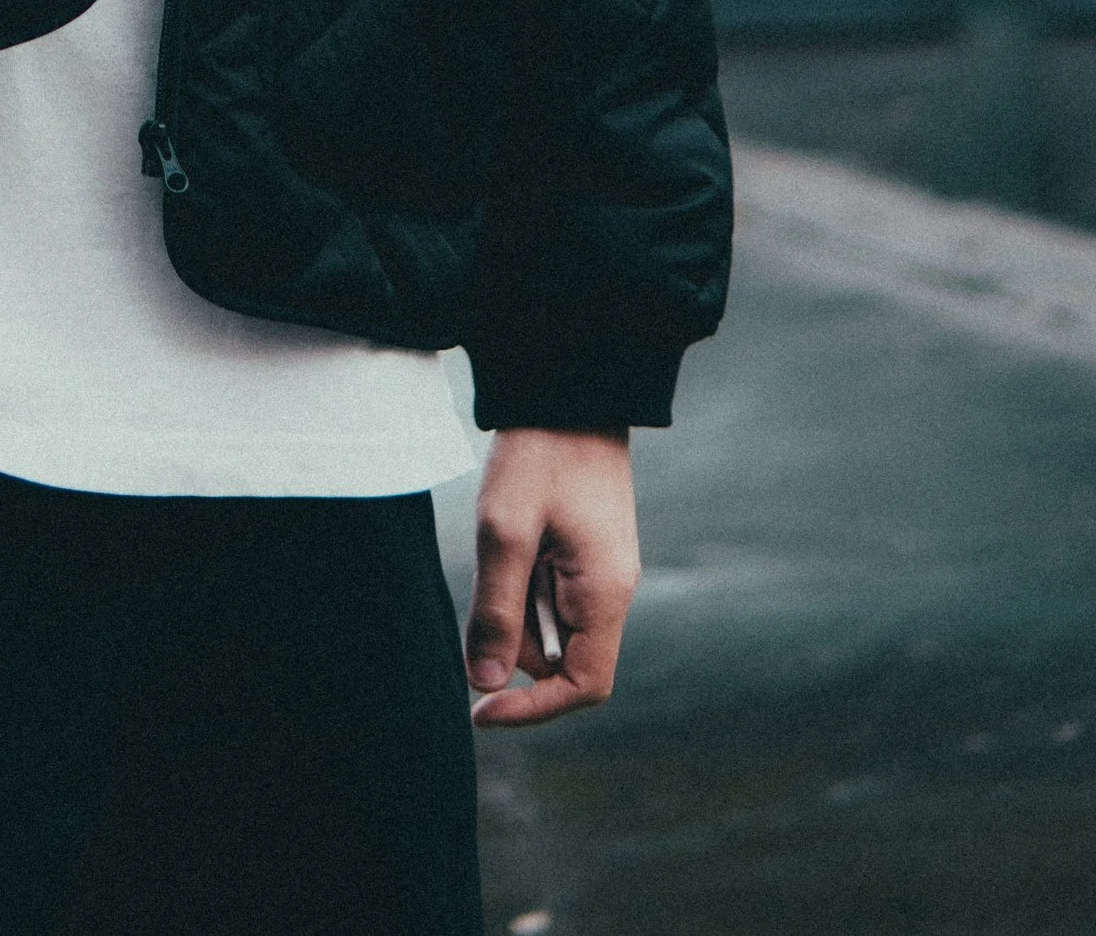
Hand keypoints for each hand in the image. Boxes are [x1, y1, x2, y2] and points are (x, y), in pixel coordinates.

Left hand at [465, 427, 638, 727]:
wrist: (568, 385)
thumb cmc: (540, 454)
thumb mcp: (506, 532)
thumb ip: (497, 613)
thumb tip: (486, 687)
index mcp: (606, 593)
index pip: (583, 686)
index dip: (533, 709)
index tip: (482, 710)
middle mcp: (613, 589)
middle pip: (560, 655)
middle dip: (515, 635)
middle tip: (492, 572)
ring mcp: (602, 569)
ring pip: (550, 620)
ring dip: (517, 598)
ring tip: (507, 535)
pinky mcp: (587, 549)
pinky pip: (552, 587)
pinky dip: (525, 573)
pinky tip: (516, 529)